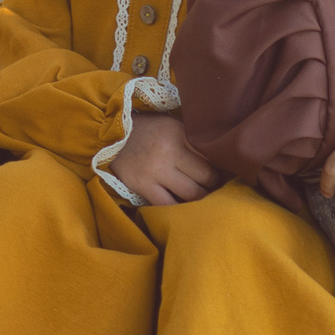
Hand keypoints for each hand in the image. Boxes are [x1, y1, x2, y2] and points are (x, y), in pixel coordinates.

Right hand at [107, 112, 222, 206]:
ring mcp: (154, 170)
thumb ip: (193, 141)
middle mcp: (168, 151)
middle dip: (214, 185)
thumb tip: (220, 160)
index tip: (225, 173)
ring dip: (200, 200)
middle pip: (205, 177)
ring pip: (191, 194)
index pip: (211, 156)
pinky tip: (183, 207)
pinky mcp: (141, 185)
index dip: (222, 167)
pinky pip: (168, 204)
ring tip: (202, 198)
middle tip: (216, 189)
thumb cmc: (147, 131)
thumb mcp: (172, 126)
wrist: (109, 135)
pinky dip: (178, 208)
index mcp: (178, 133)